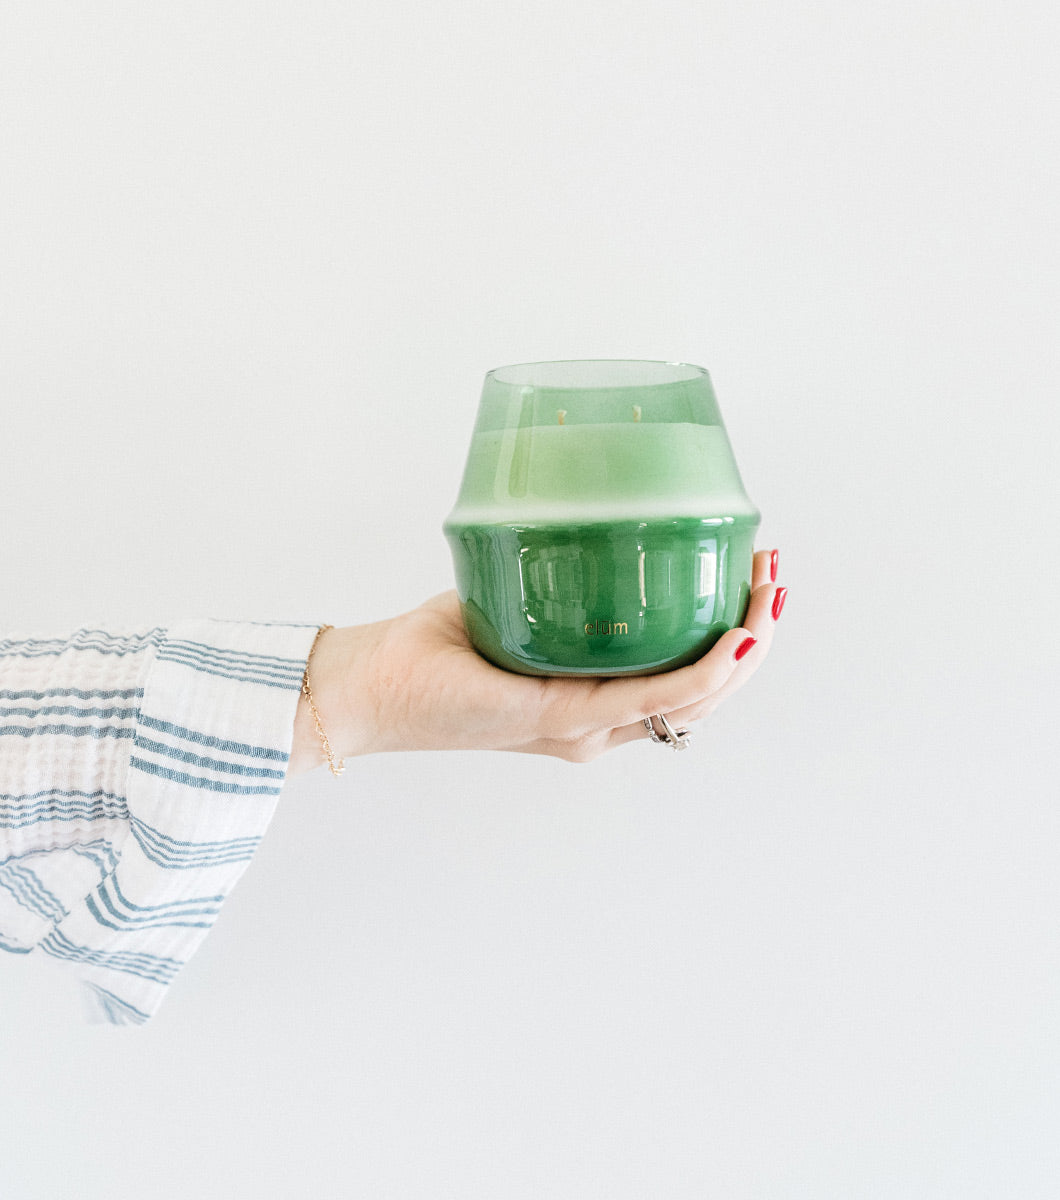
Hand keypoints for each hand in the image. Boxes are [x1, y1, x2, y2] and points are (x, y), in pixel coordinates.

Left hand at [290, 549, 785, 770]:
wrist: (370, 686)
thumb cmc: (434, 649)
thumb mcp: (514, 606)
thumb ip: (558, 584)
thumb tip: (591, 518)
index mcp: (594, 703)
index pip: (686, 682)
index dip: (734, 641)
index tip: (756, 580)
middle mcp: (599, 725)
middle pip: (707, 693)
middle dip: (756, 637)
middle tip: (775, 577)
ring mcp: (584, 728)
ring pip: (693, 700)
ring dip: (744, 651)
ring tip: (769, 595)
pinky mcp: (559, 719)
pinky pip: (648, 699)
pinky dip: (700, 674)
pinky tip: (734, 644)